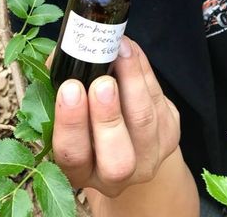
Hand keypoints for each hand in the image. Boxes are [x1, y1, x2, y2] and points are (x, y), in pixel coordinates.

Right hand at [51, 37, 180, 196]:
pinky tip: (131, 51)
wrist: (132, 141)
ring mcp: (149, 154)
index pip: (73, 157)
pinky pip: (159, 100)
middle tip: (102, 82)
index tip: (69, 89)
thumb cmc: (90, 127)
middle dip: (108, 117)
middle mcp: (116, 174)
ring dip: (133, 82)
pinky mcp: (170, 133)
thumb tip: (57, 58)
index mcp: (81, 173)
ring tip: (120, 51)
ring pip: (145, 121)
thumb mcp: (70, 119)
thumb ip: (62, 96)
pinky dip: (144, 71)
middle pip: (117, 157)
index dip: (71, 125)